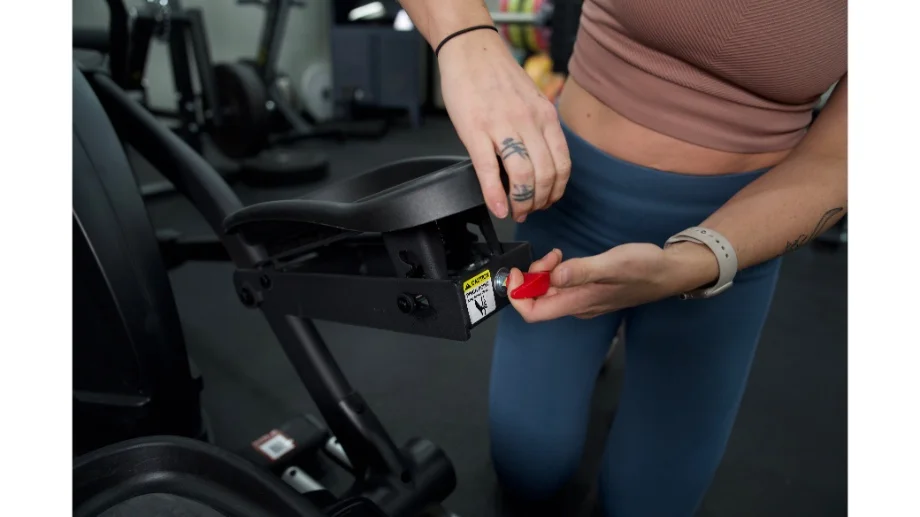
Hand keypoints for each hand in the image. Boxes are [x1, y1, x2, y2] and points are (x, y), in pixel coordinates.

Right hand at [437, 29, 570, 221]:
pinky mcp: (475, 129)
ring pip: (523, 175)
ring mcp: (502, 126)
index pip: (562, 165)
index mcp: (545, 117)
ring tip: (514, 211)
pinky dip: (495, 195)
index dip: (555, 191)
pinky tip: (496, 207)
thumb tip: (540, 163)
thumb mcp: (531, 101)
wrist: (470, 50)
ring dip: (521, 202)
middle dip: (538, 202)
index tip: (546, 201)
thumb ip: (538, 130)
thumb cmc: (497, 77)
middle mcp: (529, 122)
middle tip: (527, 211)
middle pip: (545, 175)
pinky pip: (489, 169)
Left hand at [507, 244, 719, 321]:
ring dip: (544, 273)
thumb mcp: (613, 264)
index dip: (517, 295)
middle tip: (549, 256)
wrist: (670, 272)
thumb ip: (582, 271)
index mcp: (578, 303)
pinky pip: (561, 287)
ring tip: (557, 254)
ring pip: (549, 292)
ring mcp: (583, 300)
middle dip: (532, 277)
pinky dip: (556, 272)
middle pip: (538, 300)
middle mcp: (577, 307)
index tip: (517, 273)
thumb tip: (553, 277)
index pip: (533, 313)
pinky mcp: (588, 292)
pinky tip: (564, 259)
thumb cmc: (645, 268)